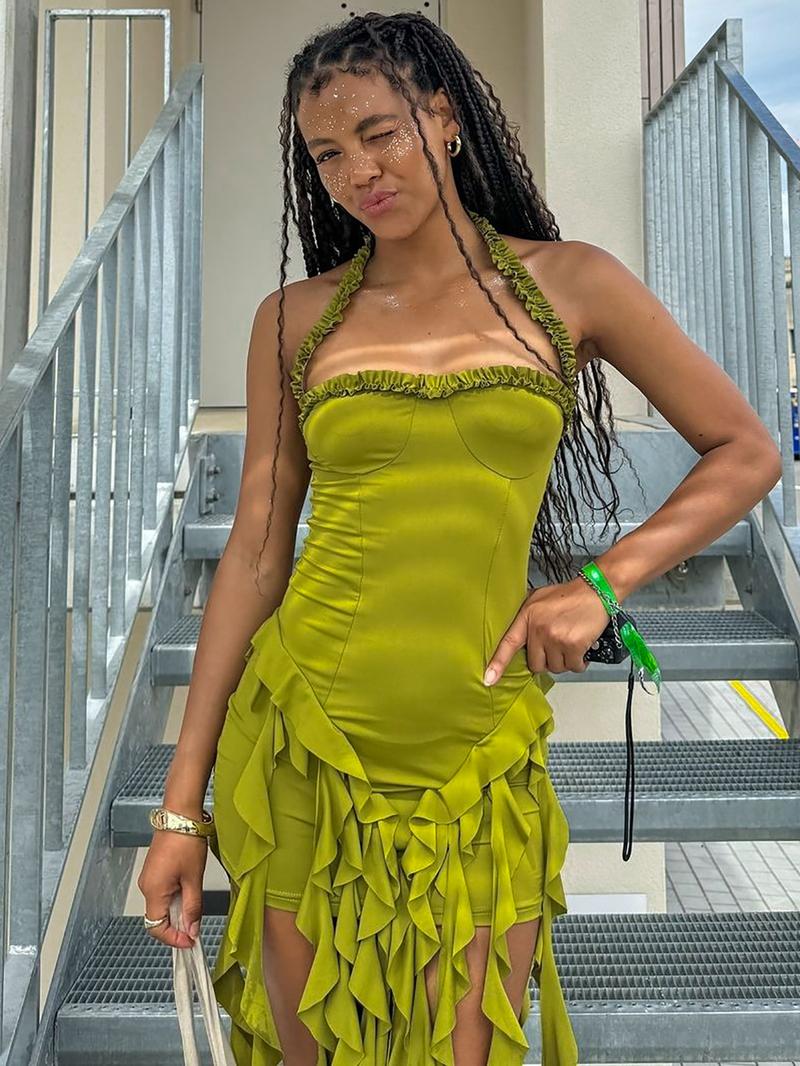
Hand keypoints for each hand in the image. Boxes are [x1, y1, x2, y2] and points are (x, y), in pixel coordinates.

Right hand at [137, 830, 208, 948]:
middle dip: (177, 926)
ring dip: (177, 912)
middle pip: (157, 919)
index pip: (156, 928)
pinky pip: (162, 893)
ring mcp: (149, 878)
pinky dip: (175, 899)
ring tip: (195, 906)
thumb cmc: (186, 841)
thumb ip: (193, 907)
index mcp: (153, 891)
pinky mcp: (154, 871)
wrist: (180, 815)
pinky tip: (188, 892)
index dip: (173, 939)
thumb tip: (192, 930)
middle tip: (196, 926)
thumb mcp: (194, 878)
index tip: (191, 941)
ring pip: (161, 906)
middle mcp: (146, 886)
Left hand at [483, 577, 611, 684]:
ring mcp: (556, 637)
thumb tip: (516, 635)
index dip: (498, 663)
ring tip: (569, 643)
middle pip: (536, 664)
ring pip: (555, 667)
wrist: (595, 591)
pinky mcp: (573, 645)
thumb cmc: (568, 596)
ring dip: (564, 661)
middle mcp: (538, 628)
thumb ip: (526, 616)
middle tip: (556, 646)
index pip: (508, 643)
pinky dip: (579, 662)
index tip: (489, 679)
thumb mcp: (538, 598)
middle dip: (547, 660)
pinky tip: (581, 649)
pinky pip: (573, 666)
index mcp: (527, 616)